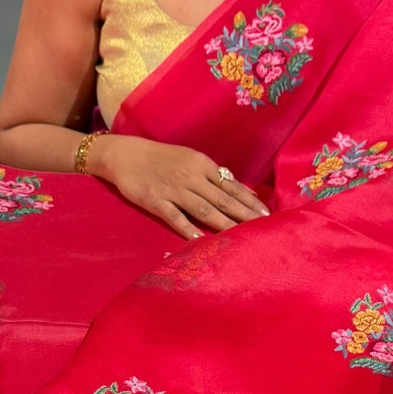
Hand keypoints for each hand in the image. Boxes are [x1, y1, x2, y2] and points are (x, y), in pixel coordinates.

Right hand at [88, 135, 268, 240]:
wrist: (125, 154)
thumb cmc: (161, 158)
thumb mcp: (190, 160)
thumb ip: (212, 175)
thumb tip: (238, 189)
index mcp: (202, 165)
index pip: (232, 186)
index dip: (250, 201)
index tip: (266, 214)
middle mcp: (191, 177)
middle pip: (222, 200)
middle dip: (244, 215)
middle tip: (262, 228)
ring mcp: (173, 190)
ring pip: (204, 209)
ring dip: (224, 224)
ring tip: (240, 237)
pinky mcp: (155, 201)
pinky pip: (174, 217)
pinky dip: (187, 228)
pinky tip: (199, 239)